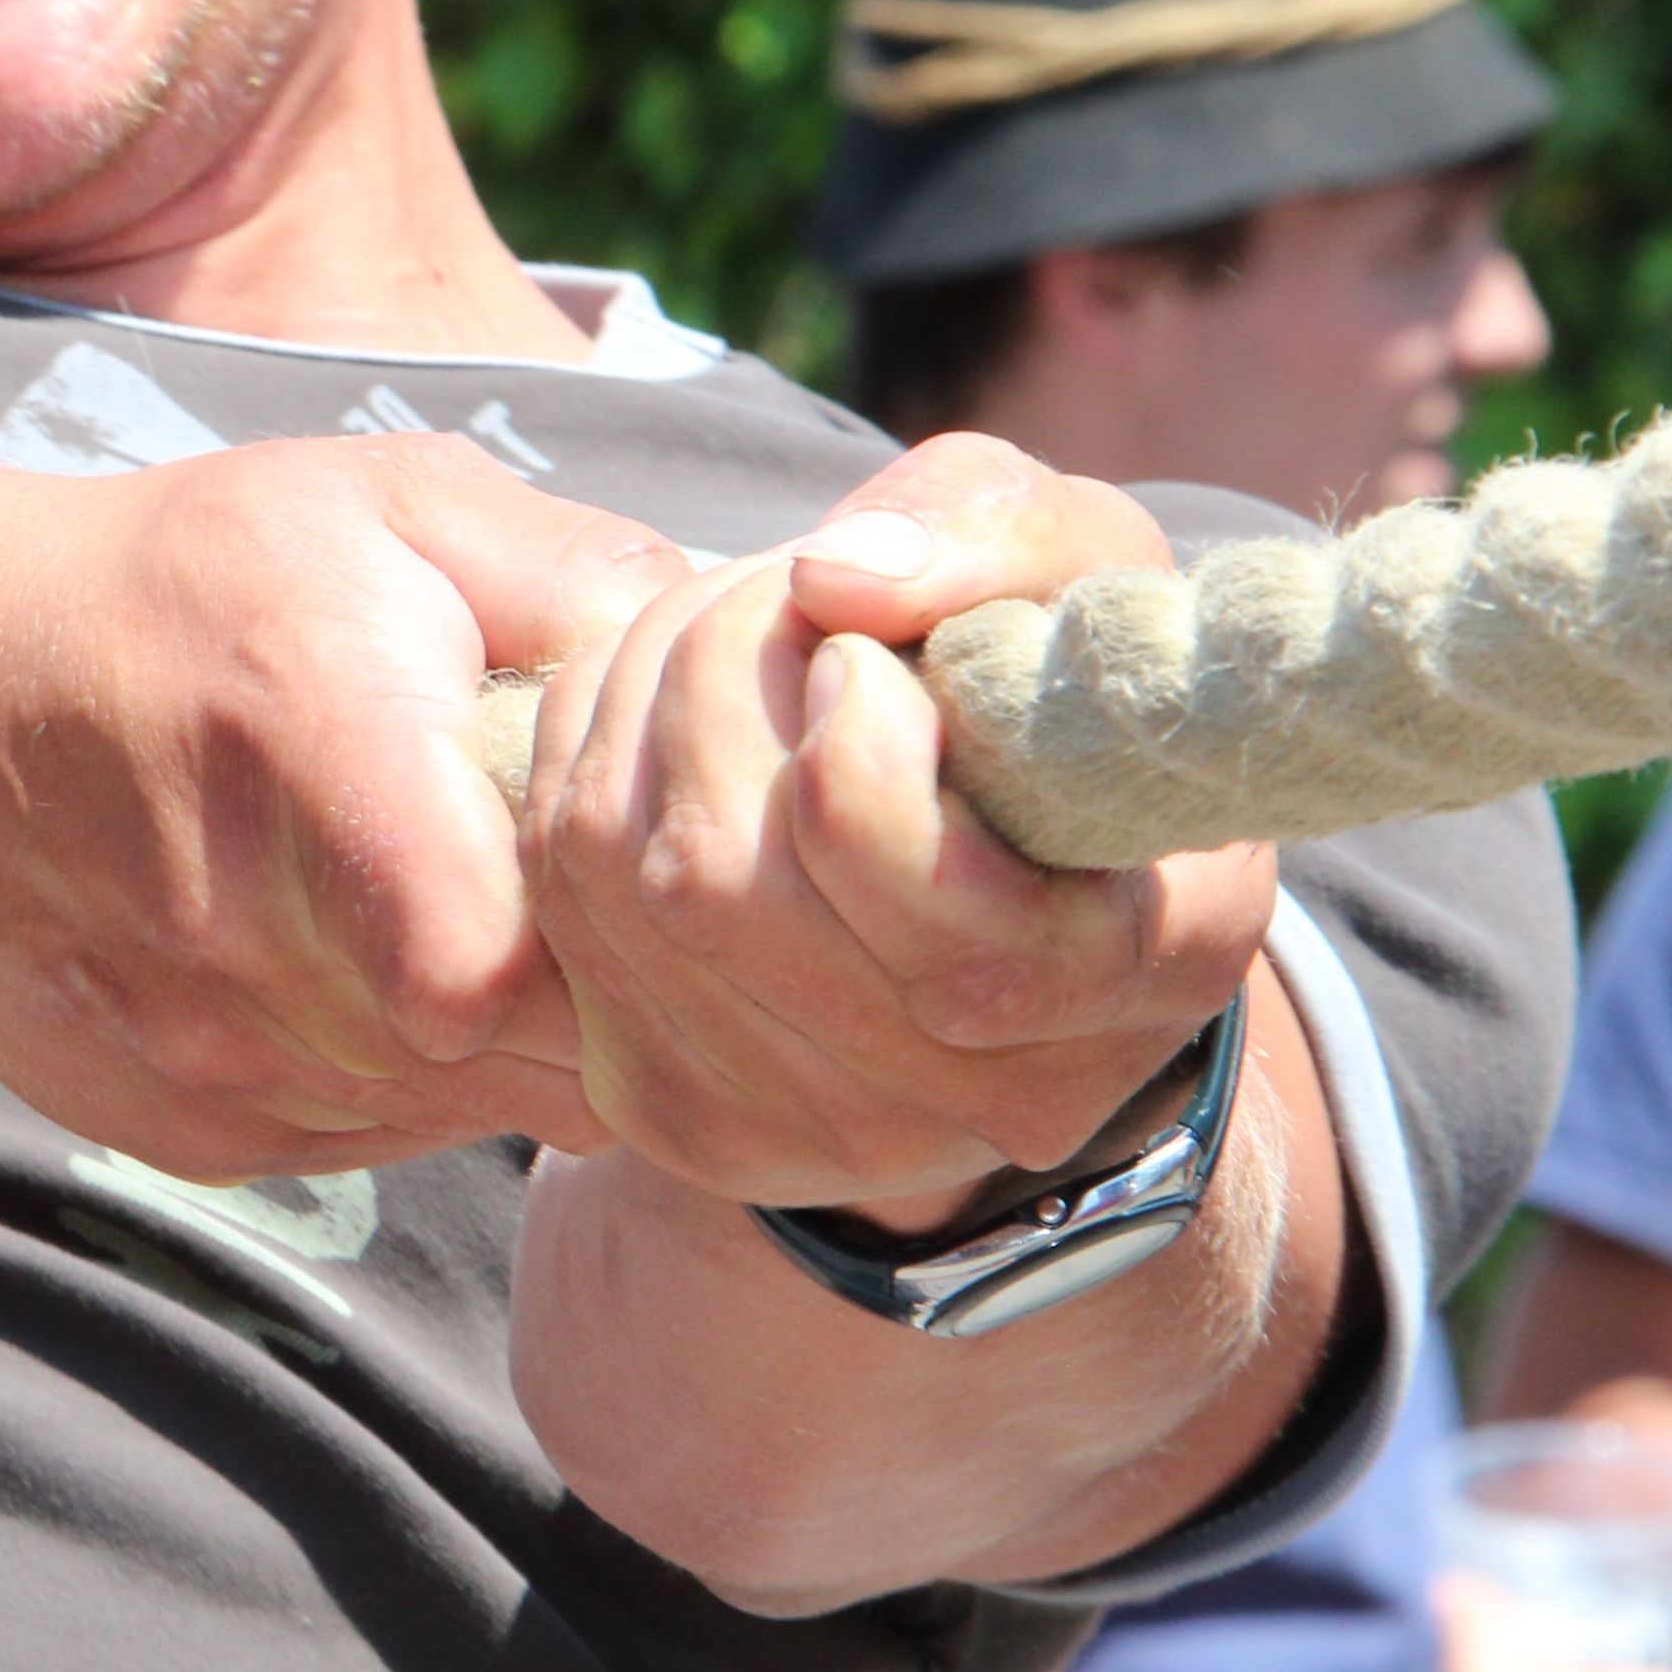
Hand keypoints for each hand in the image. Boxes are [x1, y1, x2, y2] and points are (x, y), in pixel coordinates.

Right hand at [0, 434, 682, 1180]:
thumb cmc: (185, 581)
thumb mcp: (382, 506)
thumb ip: (573, 573)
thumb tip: (742, 640)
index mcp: (322, 757)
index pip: (523, 955)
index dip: (628, 934)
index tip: (649, 864)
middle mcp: (256, 940)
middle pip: (527, 1053)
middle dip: (604, 993)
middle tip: (614, 899)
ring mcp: (217, 1059)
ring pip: (465, 1111)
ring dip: (515, 1039)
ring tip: (488, 909)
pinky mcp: (193, 1132)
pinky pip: (376, 1138)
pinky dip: (414, 1072)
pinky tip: (379, 961)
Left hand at [517, 431, 1276, 1208]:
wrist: (1018, 906)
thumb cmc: (1068, 711)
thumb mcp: (1101, 586)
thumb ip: (1000, 544)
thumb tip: (829, 577)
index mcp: (1120, 980)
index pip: (908, 882)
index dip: (852, 736)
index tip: (861, 654)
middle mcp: (953, 1100)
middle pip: (718, 871)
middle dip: (717, 667)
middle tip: (780, 597)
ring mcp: (790, 1128)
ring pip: (612, 866)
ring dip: (640, 688)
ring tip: (724, 629)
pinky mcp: (659, 1103)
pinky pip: (552, 889)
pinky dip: (582, 750)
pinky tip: (661, 703)